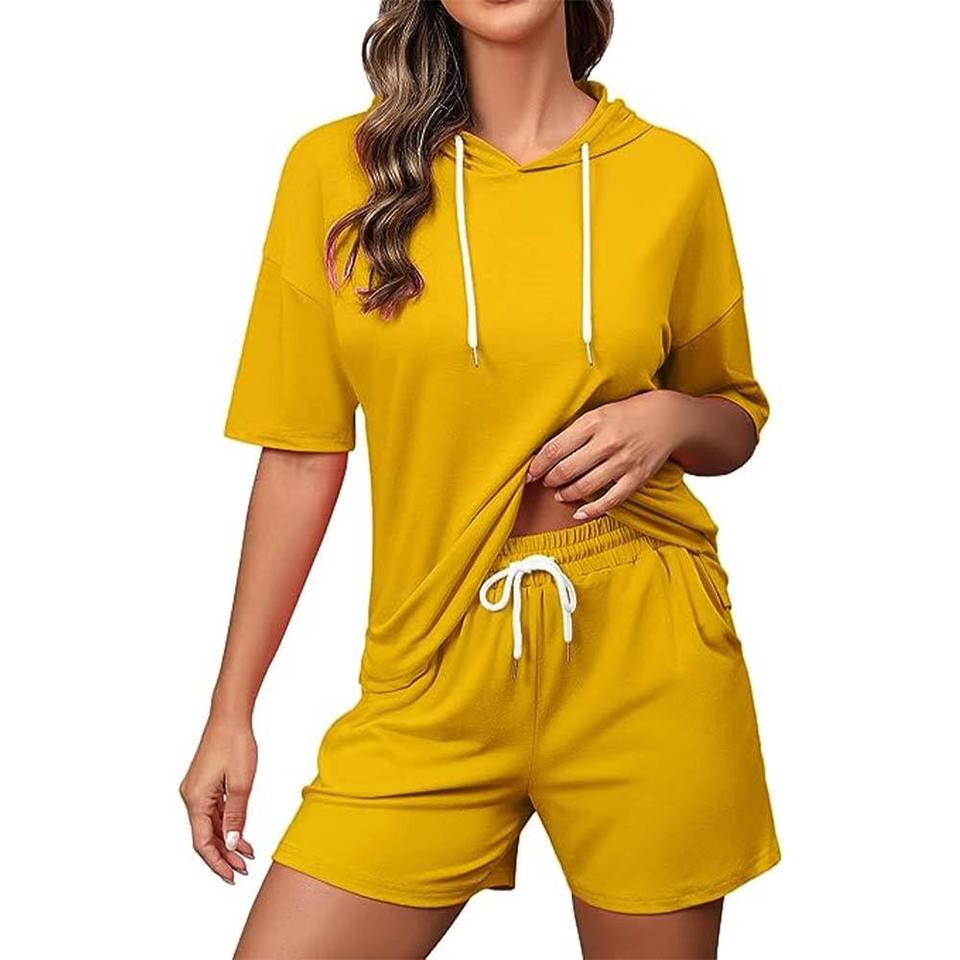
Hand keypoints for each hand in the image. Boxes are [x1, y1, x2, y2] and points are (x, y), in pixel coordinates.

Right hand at [180, 716, 256, 883]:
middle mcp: (191, 797)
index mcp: (195, 800)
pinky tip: (240, 833)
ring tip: (246, 855)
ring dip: (227, 840)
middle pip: (205, 835)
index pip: (202, 842)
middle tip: (243, 870)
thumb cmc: (235, 744)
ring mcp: (197, 790)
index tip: (232, 876)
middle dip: (224, 855)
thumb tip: (230, 844)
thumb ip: (235, 816)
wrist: (230, 716)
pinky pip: (214, 811)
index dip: (217, 862)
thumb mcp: (241, 784)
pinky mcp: (205, 783)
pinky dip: (227, 823)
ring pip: (210, 824)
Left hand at [526, 390, 696, 520]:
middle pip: (567, 469)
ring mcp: (624, 461)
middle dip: (550, 480)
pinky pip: (610, 500)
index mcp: (594, 422)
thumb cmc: (626, 415)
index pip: (555, 448)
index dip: (538, 465)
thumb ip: (575, 431)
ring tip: (559, 494)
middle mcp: (608, 442)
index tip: (529, 473)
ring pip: (585, 486)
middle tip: (545, 482)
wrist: (668, 418)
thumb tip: (545, 452)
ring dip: (566, 494)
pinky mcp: (637, 477)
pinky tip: (579, 513)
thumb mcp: (598, 413)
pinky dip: (592, 510)